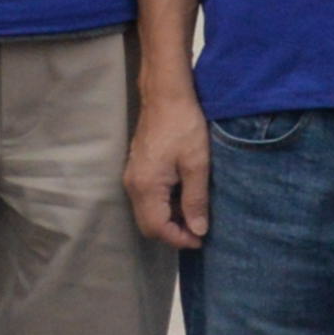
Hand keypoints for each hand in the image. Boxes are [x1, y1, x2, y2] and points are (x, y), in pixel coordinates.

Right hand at [124, 93, 212, 252]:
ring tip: (196, 212)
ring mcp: (132, 176)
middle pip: (148, 224)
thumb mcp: (197, 164)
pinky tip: (185, 195)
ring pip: (148, 211)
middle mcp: (133, 186)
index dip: (179, 239)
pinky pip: (148, 197)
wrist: (166, 95)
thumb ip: (196, 200)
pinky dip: (165, 204)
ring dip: (170, 218)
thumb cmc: (184, 126)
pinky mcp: (137, 168)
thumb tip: (198, 230)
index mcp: (146, 187)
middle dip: (173, 232)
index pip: (157, 228)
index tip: (201, 239)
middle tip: (200, 229)